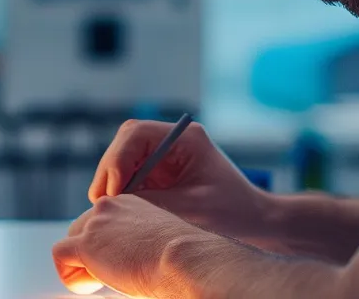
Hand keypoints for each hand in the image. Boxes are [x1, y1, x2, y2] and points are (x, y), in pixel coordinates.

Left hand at [52, 194, 207, 296]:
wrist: (185, 258)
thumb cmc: (182, 257)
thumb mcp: (158, 242)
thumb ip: (138, 243)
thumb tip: (129, 262)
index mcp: (129, 203)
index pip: (102, 222)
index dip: (107, 247)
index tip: (125, 263)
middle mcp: (109, 206)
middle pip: (81, 230)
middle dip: (91, 255)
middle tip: (113, 274)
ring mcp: (96, 223)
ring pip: (69, 244)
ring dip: (82, 266)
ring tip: (105, 282)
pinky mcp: (86, 243)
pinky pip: (60, 256)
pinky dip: (72, 276)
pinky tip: (94, 286)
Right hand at [89, 120, 271, 241]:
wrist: (255, 224)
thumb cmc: (233, 214)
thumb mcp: (190, 209)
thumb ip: (150, 204)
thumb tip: (112, 206)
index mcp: (185, 138)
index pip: (135, 133)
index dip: (117, 159)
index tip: (114, 192)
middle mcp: (171, 143)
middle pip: (123, 146)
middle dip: (109, 174)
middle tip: (103, 205)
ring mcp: (162, 159)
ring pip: (120, 164)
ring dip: (111, 187)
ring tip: (111, 213)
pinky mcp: (158, 178)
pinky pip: (128, 181)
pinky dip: (120, 197)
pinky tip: (122, 216)